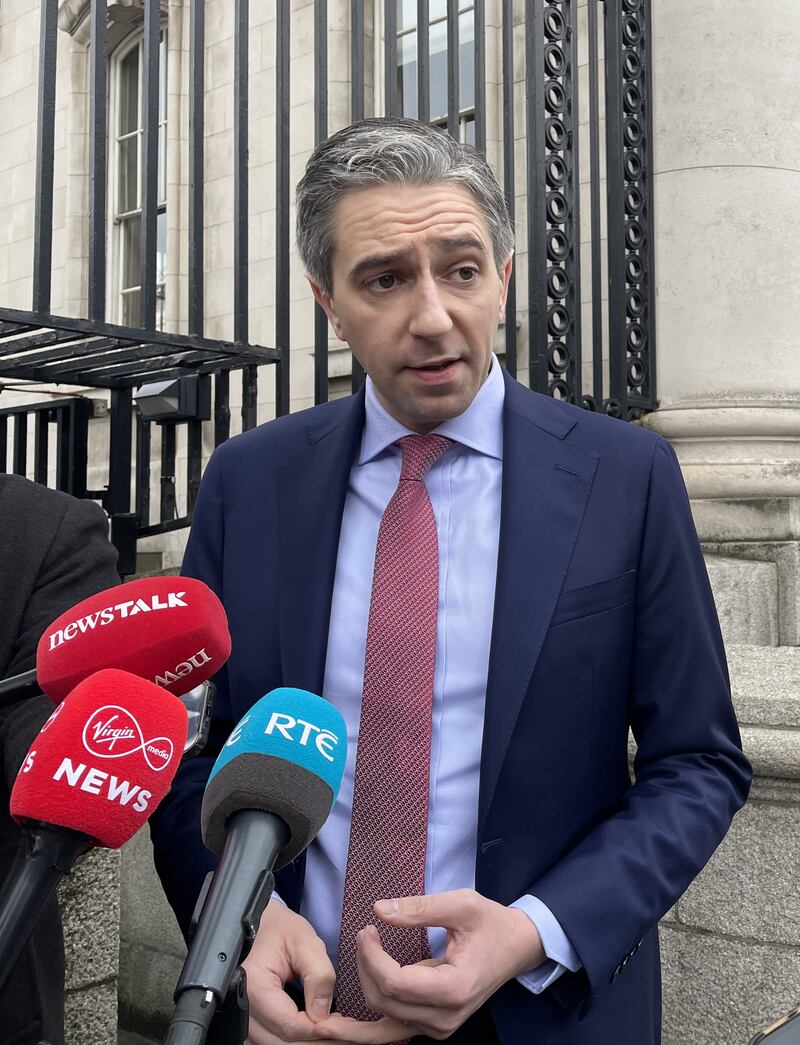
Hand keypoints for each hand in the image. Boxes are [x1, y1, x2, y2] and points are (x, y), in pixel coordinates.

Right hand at [242, 898, 336, 1044]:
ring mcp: (244, 1017)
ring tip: (334, 1030)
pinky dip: (294, 1040)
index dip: (318, 1029)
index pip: (288, 1024)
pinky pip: (271, 1039)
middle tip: (346, 1032)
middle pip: (282, 1042)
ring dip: (306, 1042)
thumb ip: (318, 975)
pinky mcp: (251, 1021)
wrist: (261, 925)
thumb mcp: (305, 942)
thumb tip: (322, 1014)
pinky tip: (316, 1030)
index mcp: (254, 986)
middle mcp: (243, 1007)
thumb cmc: (280, 930)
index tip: (343, 1024)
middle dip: (316, 1040)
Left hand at [311, 888, 545, 1041]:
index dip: (371, 956)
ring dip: (365, 987)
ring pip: (384, 1016)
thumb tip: (379, 909)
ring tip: (361, 955)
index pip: (395, 982)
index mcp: (454, 988)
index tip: (367, 929)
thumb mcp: (461, 904)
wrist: (516, 948)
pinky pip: (392, 1026)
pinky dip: (368, 1020)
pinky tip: (344, 1014)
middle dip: (365, 966)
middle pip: (384, 1000)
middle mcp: (446, 1017)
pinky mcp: (433, 1026)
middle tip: (365, 933)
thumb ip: (420, 907)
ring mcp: (439, 1027)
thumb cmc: (491, 923)